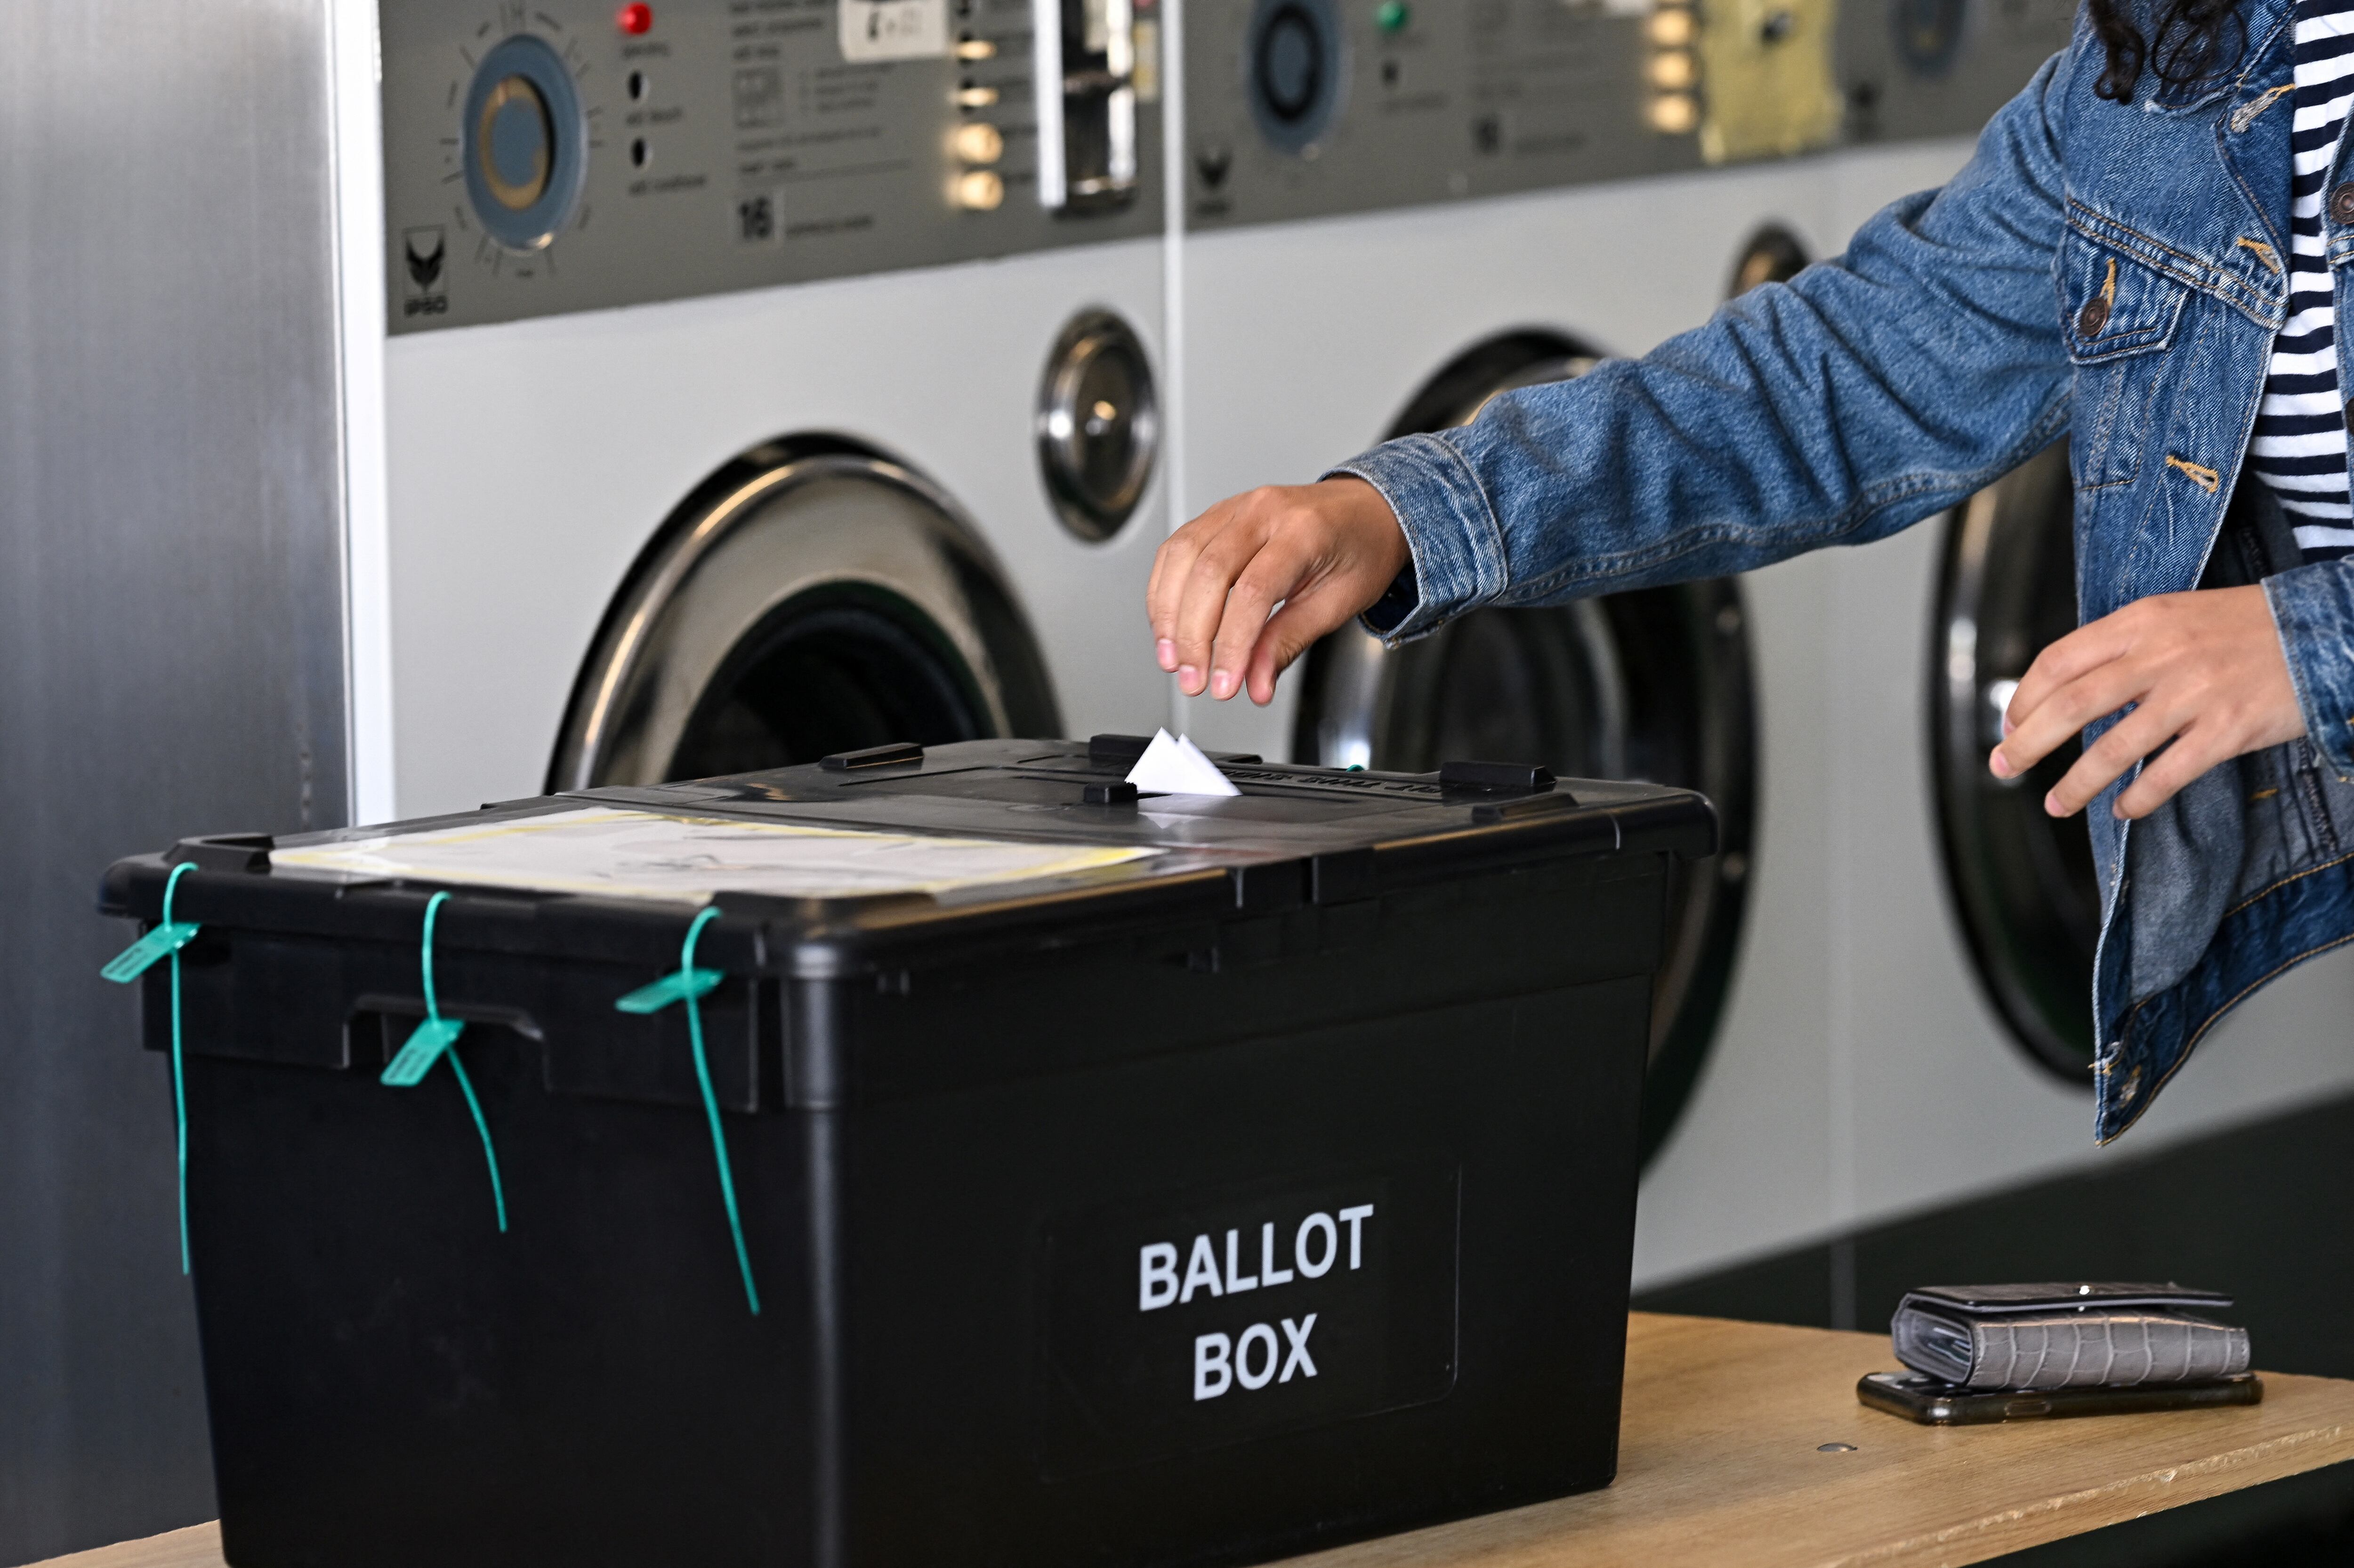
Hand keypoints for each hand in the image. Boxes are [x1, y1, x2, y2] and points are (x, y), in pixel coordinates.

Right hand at [1146, 478, 1409, 704]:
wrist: (1368, 511)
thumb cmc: (1360, 550)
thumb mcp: (1338, 604)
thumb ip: (1289, 642)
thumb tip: (1256, 683)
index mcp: (1303, 531)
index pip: (1253, 592)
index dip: (1231, 645)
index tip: (1224, 684)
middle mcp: (1264, 511)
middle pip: (1208, 573)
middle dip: (1193, 637)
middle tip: (1193, 680)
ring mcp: (1236, 507)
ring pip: (1182, 557)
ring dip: (1169, 615)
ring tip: (1173, 659)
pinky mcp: (1217, 514)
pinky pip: (1177, 548)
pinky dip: (1165, 590)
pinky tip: (1169, 624)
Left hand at [1992, 585, 2306, 819]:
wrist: (2323, 629)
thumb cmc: (2242, 627)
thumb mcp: (2173, 616)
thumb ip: (2122, 647)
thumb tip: (2068, 689)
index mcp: (2140, 622)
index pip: (2057, 662)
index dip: (2023, 699)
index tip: (2010, 725)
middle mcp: (2161, 656)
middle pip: (2071, 704)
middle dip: (2028, 742)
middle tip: (2004, 766)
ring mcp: (2195, 694)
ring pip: (2113, 748)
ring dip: (2075, 783)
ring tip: (2055, 803)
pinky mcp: (2228, 730)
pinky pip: (2167, 773)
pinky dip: (2137, 798)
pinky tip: (2122, 809)